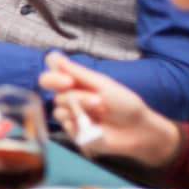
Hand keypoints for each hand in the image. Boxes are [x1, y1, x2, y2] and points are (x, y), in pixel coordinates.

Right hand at [39, 53, 181, 166]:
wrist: (137, 130)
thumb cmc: (124, 103)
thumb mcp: (102, 84)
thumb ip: (77, 72)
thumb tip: (55, 56)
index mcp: (76, 81)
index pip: (51, 73)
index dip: (53, 76)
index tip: (67, 81)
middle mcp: (69, 96)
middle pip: (55, 95)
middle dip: (75, 97)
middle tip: (97, 101)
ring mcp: (70, 114)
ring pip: (58, 111)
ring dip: (80, 112)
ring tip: (101, 114)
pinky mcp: (73, 132)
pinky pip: (66, 127)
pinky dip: (80, 127)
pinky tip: (96, 127)